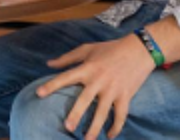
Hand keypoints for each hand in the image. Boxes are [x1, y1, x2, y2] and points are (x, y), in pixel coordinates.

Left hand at [36, 36, 155, 139]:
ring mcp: (113, 89)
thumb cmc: (110, 48)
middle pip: (85, 100)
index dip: (52, 85)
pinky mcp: (126, 96)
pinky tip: (109, 136)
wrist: (140, 49)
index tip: (39, 94)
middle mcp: (99, 80)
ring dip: (95, 127)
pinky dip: (116, 126)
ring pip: (104, 112)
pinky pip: (121, 115)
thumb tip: (48, 64)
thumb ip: (67, 58)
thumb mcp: (87, 49)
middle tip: (68, 127)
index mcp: (88, 68)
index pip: (66, 77)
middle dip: (76, 114)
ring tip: (87, 139)